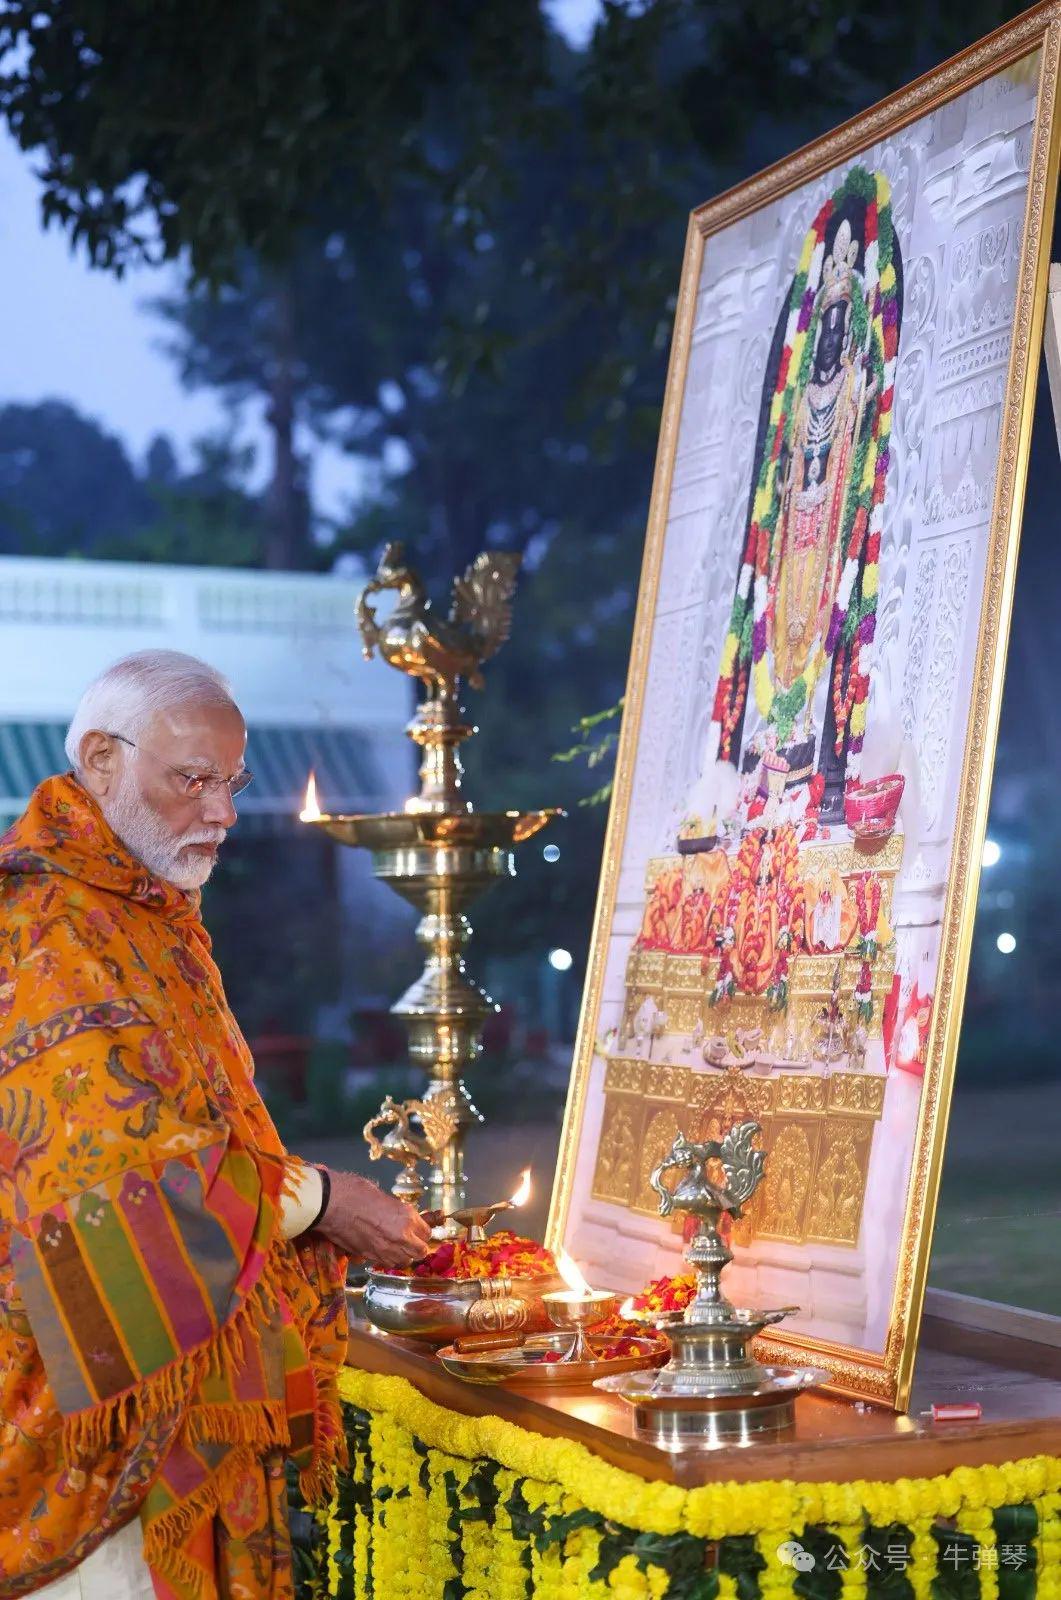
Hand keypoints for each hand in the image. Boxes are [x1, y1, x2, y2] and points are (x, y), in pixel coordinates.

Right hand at [315, 1169, 432, 1266]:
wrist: (333, 1203)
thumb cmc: (356, 1192)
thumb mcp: (385, 1197)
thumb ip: (398, 1212)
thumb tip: (403, 1219)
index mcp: (407, 1217)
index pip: (427, 1233)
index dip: (421, 1231)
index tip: (416, 1228)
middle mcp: (401, 1236)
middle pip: (421, 1251)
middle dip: (416, 1245)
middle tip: (409, 1238)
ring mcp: (386, 1250)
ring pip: (406, 1261)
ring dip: (403, 1254)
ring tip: (395, 1245)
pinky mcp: (371, 1257)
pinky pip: (388, 1263)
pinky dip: (389, 1258)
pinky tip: (383, 1249)